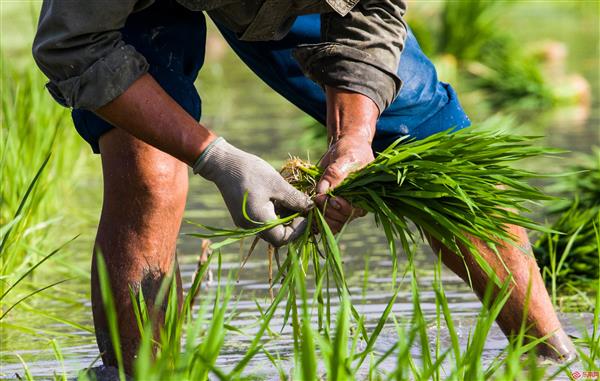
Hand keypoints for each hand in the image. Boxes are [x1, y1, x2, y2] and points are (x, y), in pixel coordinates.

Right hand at [194, 138, 312, 246]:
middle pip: (277, 236)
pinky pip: (263, 221)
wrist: (224, 163)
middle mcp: (250, 227)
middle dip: (292, 223)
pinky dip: (274, 213)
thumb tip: (311, 207)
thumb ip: (295, 199)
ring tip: (290, 199)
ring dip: (283, 217)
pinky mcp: (243, 216)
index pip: (283, 239)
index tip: (305, 214)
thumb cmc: (251, 172)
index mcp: (259, 222)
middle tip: (301, 206)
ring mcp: (245, 223)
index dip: (298, 229)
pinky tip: (279, 198)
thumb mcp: (277, 184)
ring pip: (270, 228)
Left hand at [316, 86, 378, 232]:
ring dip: (318, 217)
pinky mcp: (330, 206)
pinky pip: (324, 219)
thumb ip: (335, 174)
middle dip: (325, 211)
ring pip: (330, 223)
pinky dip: (315, 218)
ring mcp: (342, 208)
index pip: (350, 211)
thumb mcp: (345, 158)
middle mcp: (354, 206)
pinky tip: (307, 212)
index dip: (336, 208)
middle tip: (315, 198)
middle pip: (339, 220)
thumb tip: (322, 190)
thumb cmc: (350, 151)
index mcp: (363, 197)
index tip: (323, 198)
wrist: (345, 148)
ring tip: (310, 204)